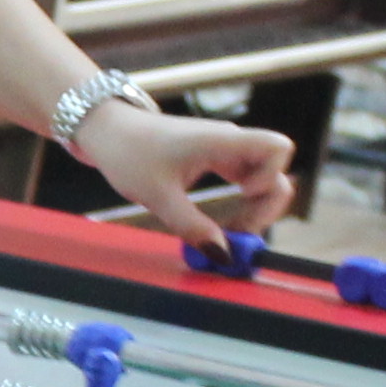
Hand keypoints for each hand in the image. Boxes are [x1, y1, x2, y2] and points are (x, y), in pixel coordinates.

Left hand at [78, 99, 299, 244]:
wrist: (107, 130)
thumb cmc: (128, 152)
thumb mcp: (157, 196)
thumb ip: (192, 227)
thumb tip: (223, 256)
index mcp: (221, 141)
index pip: (278, 147)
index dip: (272, 175)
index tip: (243, 194)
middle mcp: (230, 142)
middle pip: (277, 172)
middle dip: (266, 206)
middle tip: (238, 233)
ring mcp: (225, 150)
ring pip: (263, 180)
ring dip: (255, 209)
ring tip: (230, 232)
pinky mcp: (217, 159)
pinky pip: (246, 182)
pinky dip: (242, 204)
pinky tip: (225, 223)